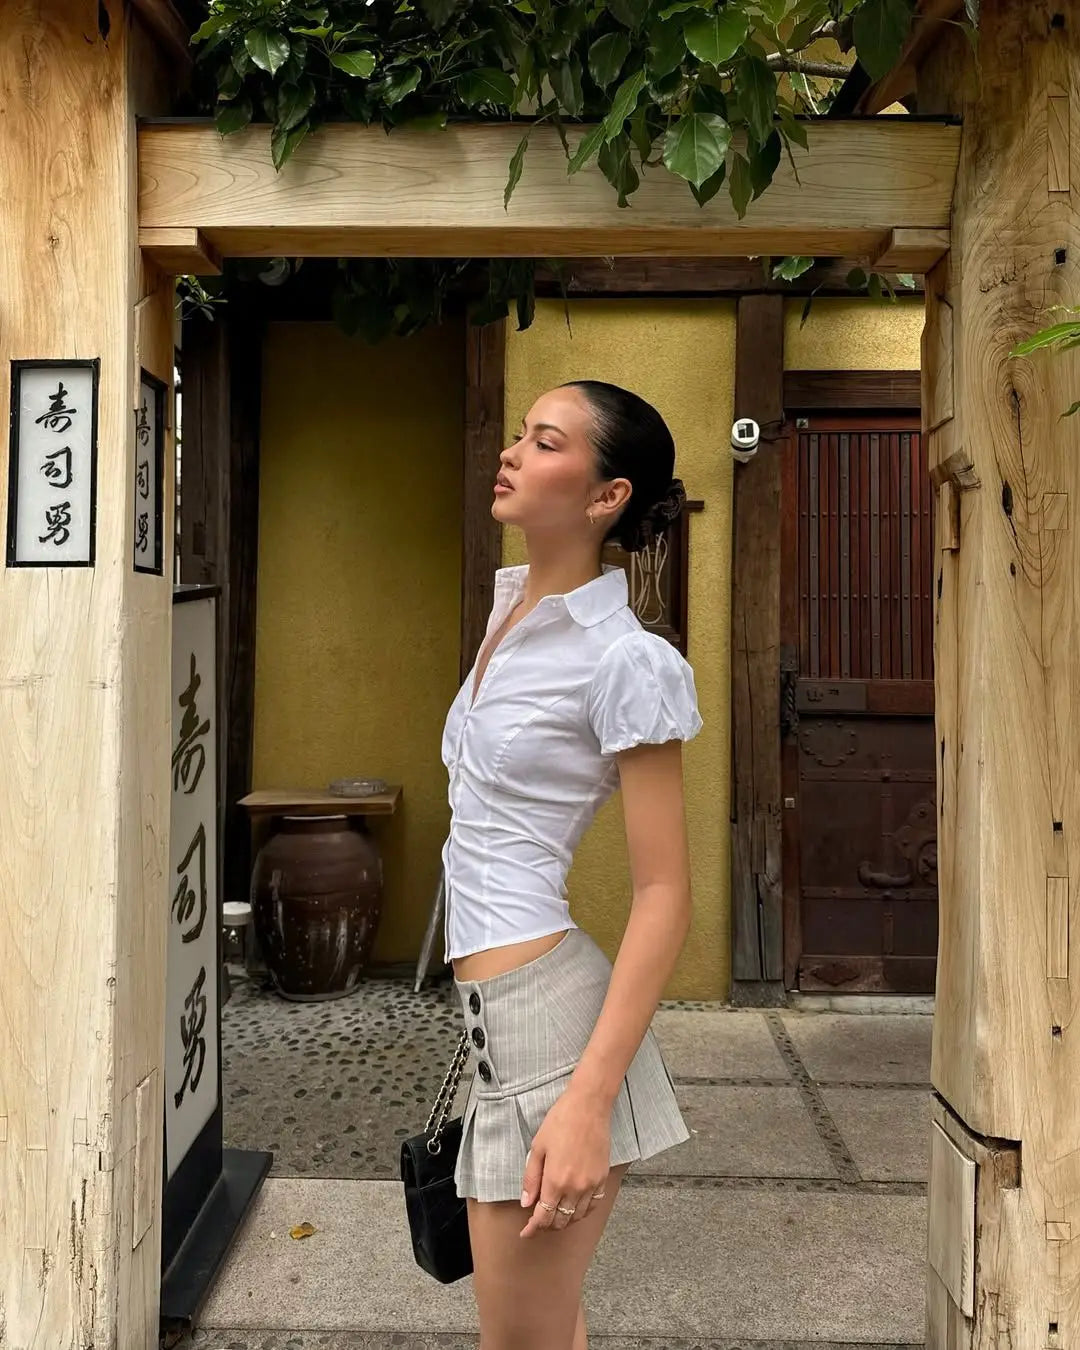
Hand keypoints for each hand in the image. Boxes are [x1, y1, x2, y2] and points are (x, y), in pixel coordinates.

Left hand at [519, 1086, 610, 1237]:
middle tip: (537, 1223)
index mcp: (555, 1181)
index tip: (526, 1233)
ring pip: (577, 1217)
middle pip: (560, 1221)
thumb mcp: (537, 1147)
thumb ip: (531, 1178)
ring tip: (555, 1216)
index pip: (543, 1217)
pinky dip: (582, 1212)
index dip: (533, 1228)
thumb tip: (526, 1203)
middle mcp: (575, 1188)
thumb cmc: (560, 1121)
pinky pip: (593, 1205)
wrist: (589, 1106)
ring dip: (564, 1221)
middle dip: (547, 1226)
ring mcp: (591, 1185)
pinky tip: (575, 1208)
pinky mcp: (602, 1178)